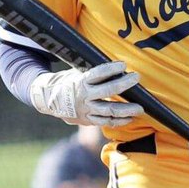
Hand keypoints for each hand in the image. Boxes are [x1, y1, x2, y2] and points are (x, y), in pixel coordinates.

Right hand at [28, 62, 143, 126]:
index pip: (98, 73)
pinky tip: (129, 118)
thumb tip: (117, 69)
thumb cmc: (67, 83)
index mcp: (80, 81)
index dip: (112, 68)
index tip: (123, 65)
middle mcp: (84, 96)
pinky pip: (105, 122)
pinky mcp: (87, 120)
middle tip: (136, 78)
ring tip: (140, 108)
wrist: (48, 100)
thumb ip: (94, 74)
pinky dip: (118, 121)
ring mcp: (86, 110)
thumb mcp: (76, 73)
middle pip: (108, 91)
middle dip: (124, 84)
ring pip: (109, 110)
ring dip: (126, 109)